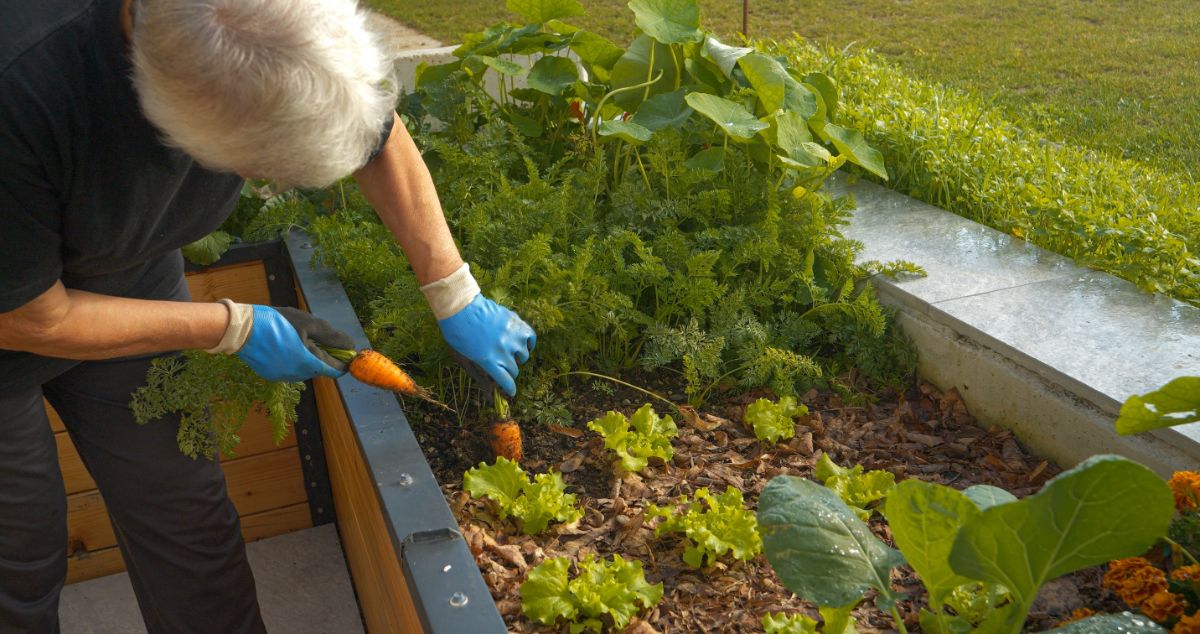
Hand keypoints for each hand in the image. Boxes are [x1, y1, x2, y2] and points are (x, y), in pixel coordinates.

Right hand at [210, 301, 354, 382]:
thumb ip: (332, 336)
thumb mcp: (308, 323)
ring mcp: (282, 377)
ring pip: (304, 369)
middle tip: (315, 335)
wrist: (241, 329)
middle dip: (323, 355)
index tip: (345, 350)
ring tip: (297, 337)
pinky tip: (284, 344)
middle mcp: (296, 375)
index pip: (335, 370)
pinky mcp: (271, 375)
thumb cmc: (277, 322)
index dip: (343, 360)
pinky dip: (292, 359)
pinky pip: (290, 369)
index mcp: (308, 363)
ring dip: (307, 357)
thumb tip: (351, 345)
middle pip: (320, 368)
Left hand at [438, 294, 535, 396]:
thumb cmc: (457, 333)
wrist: (461, 307)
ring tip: (511, 351)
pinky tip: (524, 343)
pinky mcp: (516, 323)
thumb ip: (477, 370)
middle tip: (503, 365)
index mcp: (489, 361)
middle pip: (514, 369)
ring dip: (518, 356)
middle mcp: (503, 351)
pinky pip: (531, 337)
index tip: (511, 391)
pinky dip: (529, 342)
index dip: (510, 388)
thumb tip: (487, 386)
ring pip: (524, 355)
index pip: (506, 381)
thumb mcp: (463, 356)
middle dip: (509, 370)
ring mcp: (512, 337)